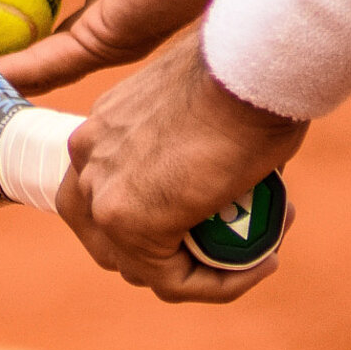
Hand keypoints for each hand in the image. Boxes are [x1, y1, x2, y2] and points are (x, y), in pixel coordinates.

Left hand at [55, 32, 305, 301]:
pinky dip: (219, 284)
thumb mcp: (203, 108)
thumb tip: (222, 174)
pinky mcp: (126, 220)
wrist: (247, 65)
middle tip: (228, 245)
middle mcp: (87, 159)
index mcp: (100, 130)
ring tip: (258, 252)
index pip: (105, 196)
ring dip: (201, 272)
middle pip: (107, 239)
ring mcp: (100, 191)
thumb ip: (191, 144)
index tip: (214, 218)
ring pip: (140, 267)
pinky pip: (173, 281)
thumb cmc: (243, 73)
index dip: (155, 221)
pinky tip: (263, 263)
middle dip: (167, 253)